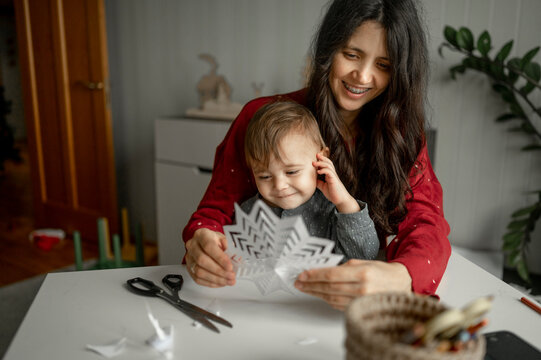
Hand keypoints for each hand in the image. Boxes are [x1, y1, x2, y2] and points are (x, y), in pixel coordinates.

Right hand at [185, 228, 235, 286]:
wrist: (206, 241)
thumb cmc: (216, 240)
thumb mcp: (225, 239)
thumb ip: (230, 248)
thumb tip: (236, 260)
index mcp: (202, 235)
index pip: (209, 246)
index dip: (220, 258)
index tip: (230, 267)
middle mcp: (192, 245)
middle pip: (202, 260)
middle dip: (219, 271)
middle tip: (231, 276)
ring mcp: (189, 258)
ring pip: (199, 271)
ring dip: (216, 279)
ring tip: (228, 281)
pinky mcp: (189, 268)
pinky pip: (198, 279)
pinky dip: (211, 283)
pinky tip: (221, 282)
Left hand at [294, 260, 411, 309]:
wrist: (401, 284)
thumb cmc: (383, 272)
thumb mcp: (364, 262)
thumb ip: (344, 266)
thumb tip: (324, 270)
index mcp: (363, 274)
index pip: (332, 275)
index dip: (315, 275)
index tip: (303, 274)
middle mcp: (362, 289)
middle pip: (329, 288)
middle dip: (311, 285)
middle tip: (299, 282)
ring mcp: (361, 301)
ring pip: (332, 298)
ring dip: (316, 293)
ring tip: (306, 288)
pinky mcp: (360, 308)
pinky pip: (338, 305)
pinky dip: (327, 299)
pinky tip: (319, 294)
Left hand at [313, 153, 359, 212]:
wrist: (340, 200)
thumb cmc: (333, 193)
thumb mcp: (323, 186)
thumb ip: (319, 182)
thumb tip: (312, 179)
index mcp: (330, 175)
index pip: (327, 164)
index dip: (322, 159)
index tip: (316, 156)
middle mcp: (332, 174)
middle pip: (328, 162)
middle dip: (322, 158)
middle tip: (316, 154)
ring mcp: (334, 176)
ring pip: (329, 166)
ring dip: (321, 163)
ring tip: (314, 163)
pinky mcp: (334, 180)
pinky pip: (329, 172)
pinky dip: (324, 170)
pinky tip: (318, 171)